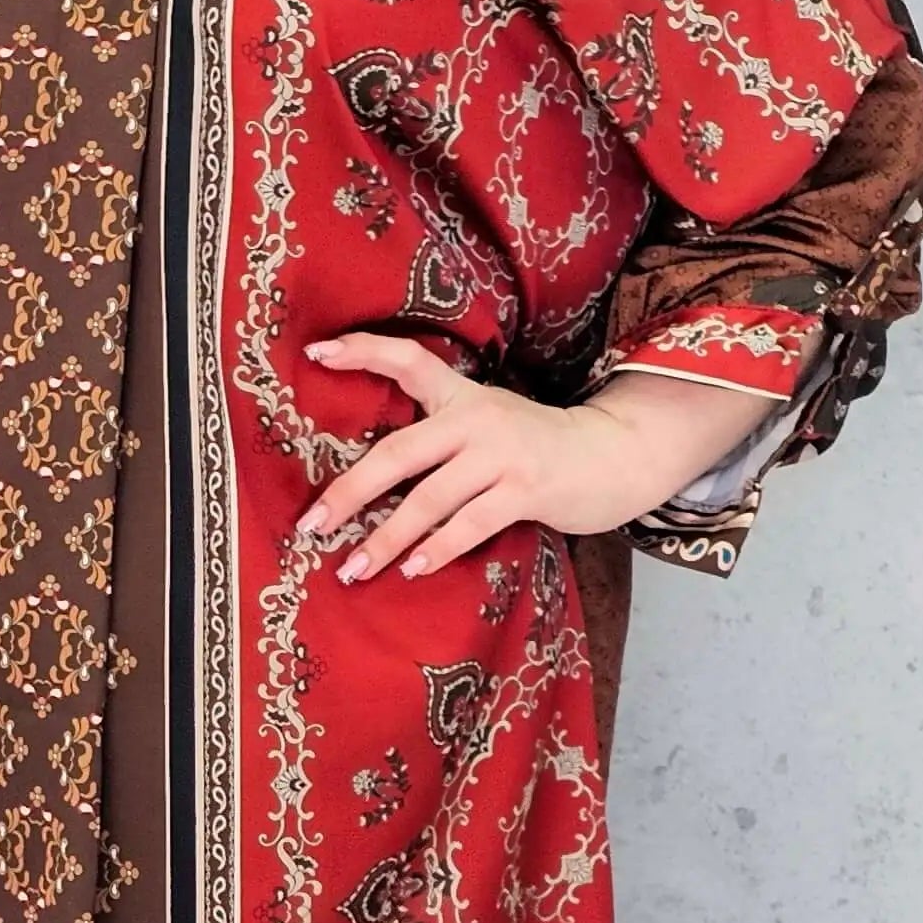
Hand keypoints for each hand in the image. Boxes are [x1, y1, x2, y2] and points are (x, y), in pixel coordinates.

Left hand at [293, 334, 771, 577]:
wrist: (611, 456)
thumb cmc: (534, 449)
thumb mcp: (488, 424)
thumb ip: (440, 436)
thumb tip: (369, 479)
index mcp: (462, 396)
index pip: (408, 361)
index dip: (363, 353)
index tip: (314, 355)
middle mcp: (478, 418)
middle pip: (399, 452)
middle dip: (349, 492)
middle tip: (311, 525)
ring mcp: (503, 454)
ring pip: (430, 500)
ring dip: (387, 539)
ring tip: (353, 569)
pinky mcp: (528, 488)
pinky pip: (471, 524)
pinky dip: (439, 549)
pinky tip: (413, 569)